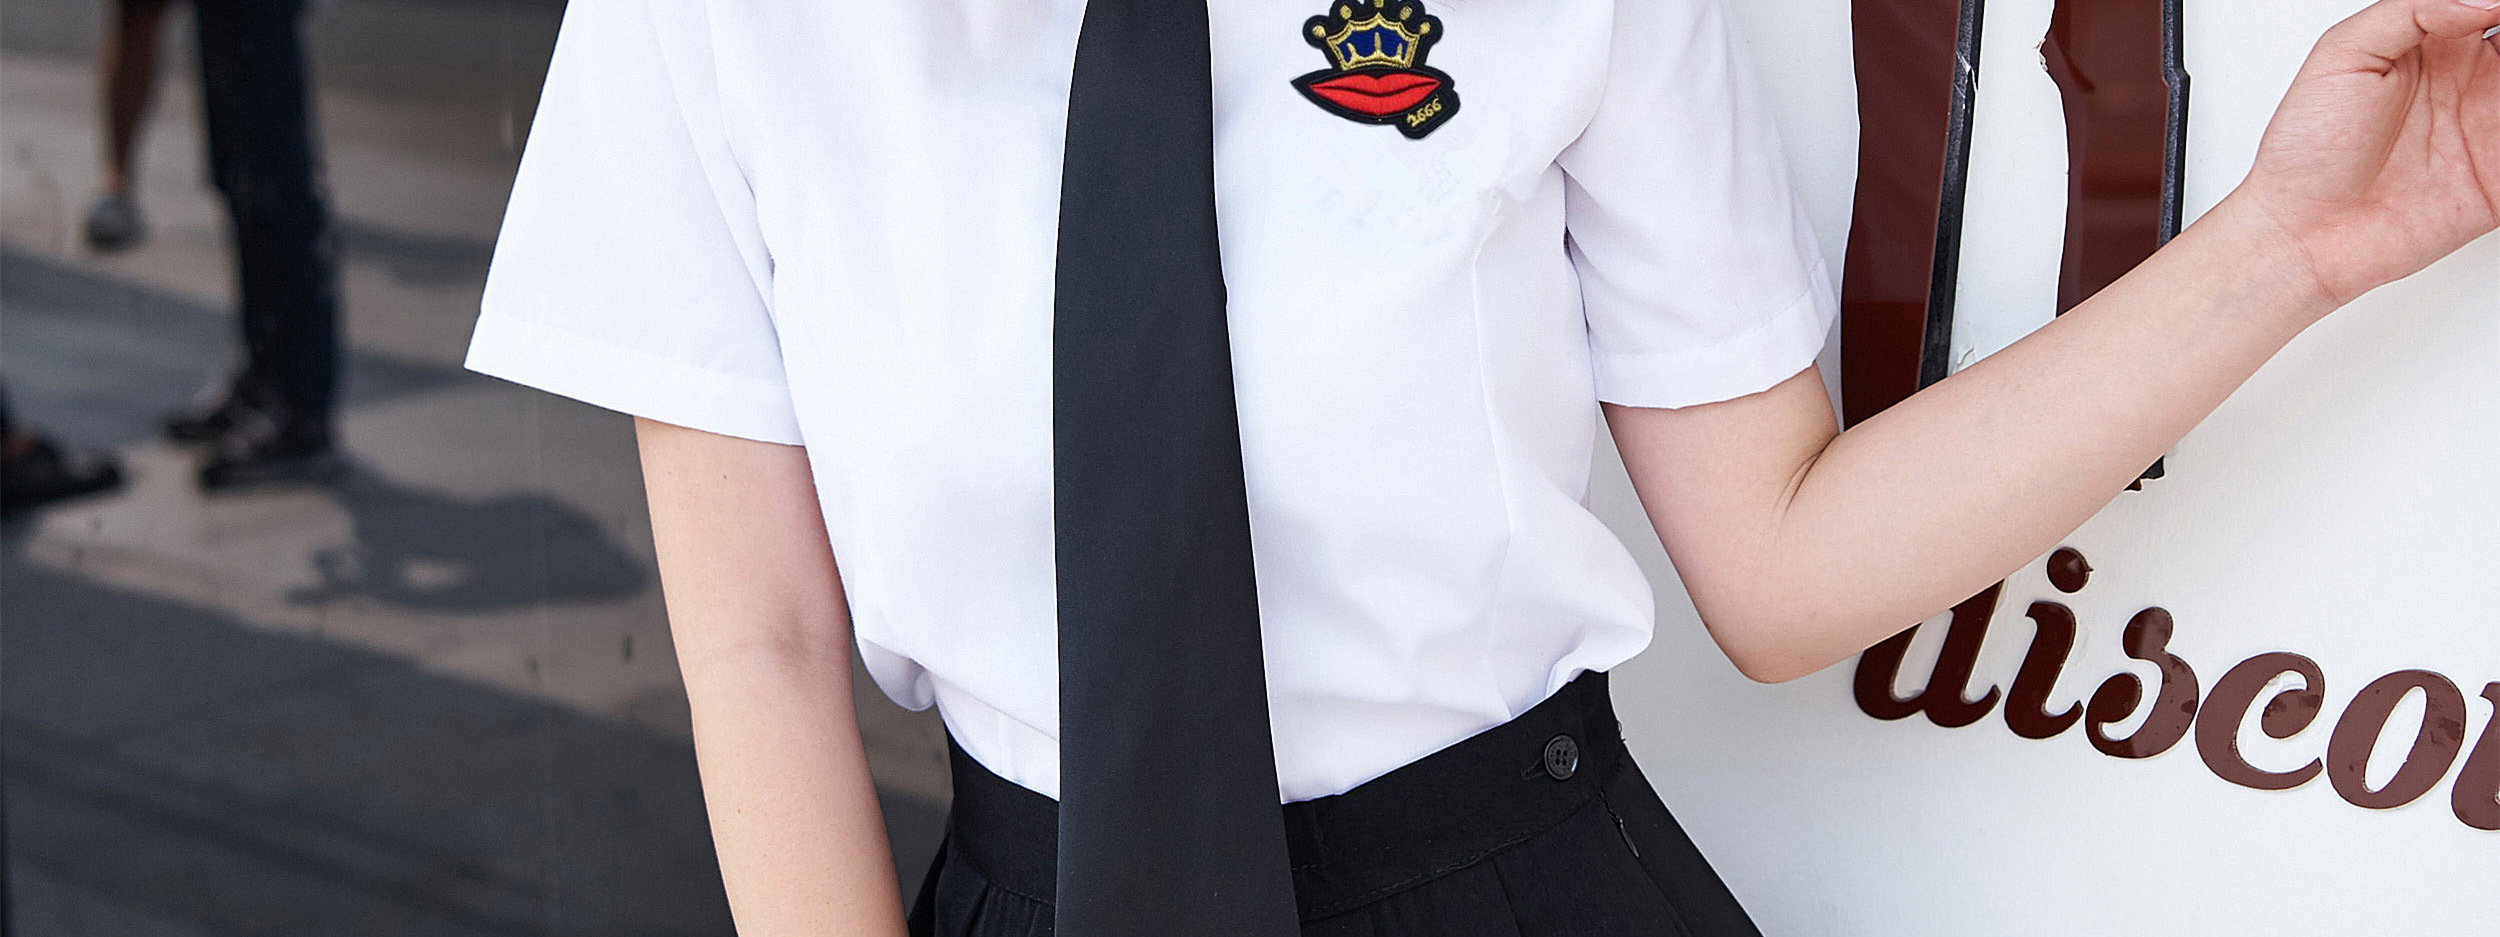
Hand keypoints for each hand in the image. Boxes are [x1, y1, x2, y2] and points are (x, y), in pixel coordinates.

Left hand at [2228, 0, 2499, 309]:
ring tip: (2498, 97)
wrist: (2300, 235)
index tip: (2499, 12)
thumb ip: (2413, 12)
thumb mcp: (2344, 54)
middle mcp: (2467, 83)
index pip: (2488, 8)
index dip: (2499, 7)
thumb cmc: (2305, 149)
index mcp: (2433, 45)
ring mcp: (2487, 130)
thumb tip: (2479, 0)